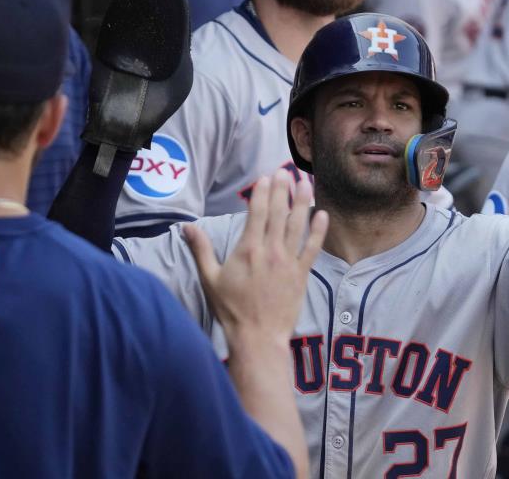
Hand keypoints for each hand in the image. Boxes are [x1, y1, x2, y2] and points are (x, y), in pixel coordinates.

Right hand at [183, 170, 327, 348]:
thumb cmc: (231, 310)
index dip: (262, 193)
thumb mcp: (210, 279)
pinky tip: (322, 214)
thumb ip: (201, 250)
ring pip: (297, 225)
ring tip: (305, 182)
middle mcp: (270, 251)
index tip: (266, 177)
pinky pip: (312, 248)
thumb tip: (187, 227)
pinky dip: (318, 231)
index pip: (257, 213)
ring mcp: (288, 262)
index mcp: (247, 250)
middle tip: (285, 171)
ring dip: (302, 202)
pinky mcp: (301, 274)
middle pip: (278, 213)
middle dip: (282, 190)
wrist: (258, 337)